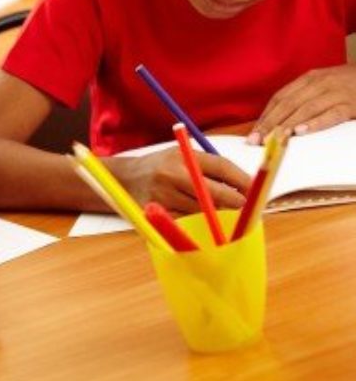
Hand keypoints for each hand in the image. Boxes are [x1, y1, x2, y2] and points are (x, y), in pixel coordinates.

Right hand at [108, 148, 250, 213]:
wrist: (123, 178)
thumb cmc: (161, 166)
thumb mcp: (181, 156)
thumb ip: (209, 168)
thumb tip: (244, 187)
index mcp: (181, 156)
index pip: (221, 167)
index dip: (243, 180)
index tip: (258, 190)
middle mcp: (171, 175)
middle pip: (214, 193)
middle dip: (236, 202)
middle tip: (248, 208)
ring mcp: (162, 196)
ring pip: (203, 212)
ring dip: (218, 215)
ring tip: (224, 214)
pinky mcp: (156, 214)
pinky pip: (186, 224)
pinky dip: (198, 224)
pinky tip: (202, 222)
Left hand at [248, 65, 355, 143]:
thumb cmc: (347, 85)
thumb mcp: (323, 85)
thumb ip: (303, 97)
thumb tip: (277, 121)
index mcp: (309, 79)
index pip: (280, 98)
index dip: (266, 115)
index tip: (253, 133)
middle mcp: (320, 83)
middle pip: (289, 104)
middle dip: (270, 123)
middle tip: (257, 141)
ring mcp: (336, 93)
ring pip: (307, 109)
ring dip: (288, 125)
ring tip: (273, 139)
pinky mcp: (352, 105)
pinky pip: (332, 114)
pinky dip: (316, 123)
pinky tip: (302, 132)